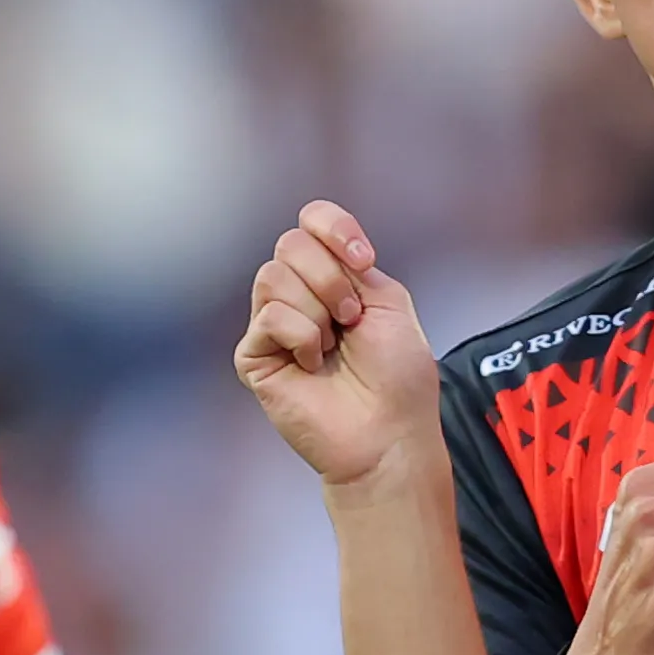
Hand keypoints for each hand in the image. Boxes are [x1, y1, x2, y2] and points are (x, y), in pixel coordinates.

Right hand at [236, 200, 440, 489]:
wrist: (388, 433)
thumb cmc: (398, 380)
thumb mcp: (390, 303)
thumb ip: (354, 265)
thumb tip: (317, 247)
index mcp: (334, 278)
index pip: (312, 221)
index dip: (334, 228)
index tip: (364, 259)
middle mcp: (300, 296)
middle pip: (291, 243)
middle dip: (331, 278)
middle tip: (352, 319)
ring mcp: (274, 326)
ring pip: (273, 276)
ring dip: (317, 310)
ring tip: (334, 346)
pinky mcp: (255, 356)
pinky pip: (269, 317)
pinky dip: (302, 337)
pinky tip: (313, 364)